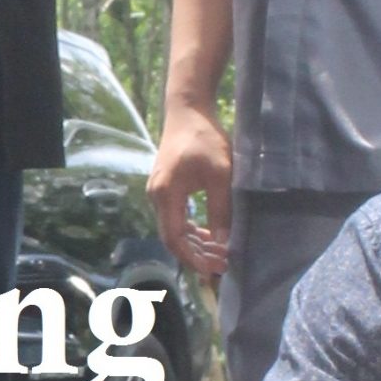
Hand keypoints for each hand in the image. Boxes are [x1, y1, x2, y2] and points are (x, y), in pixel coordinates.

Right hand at [150, 101, 232, 277]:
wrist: (188, 110)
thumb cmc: (205, 138)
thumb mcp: (219, 174)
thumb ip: (220, 209)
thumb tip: (223, 242)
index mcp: (165, 194)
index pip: (173, 238)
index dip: (192, 258)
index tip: (212, 269)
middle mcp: (156, 196)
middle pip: (172, 237)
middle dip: (196, 254)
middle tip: (222, 264)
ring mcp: (159, 192)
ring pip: (174, 229)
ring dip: (195, 243)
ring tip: (219, 253)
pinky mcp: (165, 188)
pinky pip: (175, 217)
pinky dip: (191, 229)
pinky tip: (209, 234)